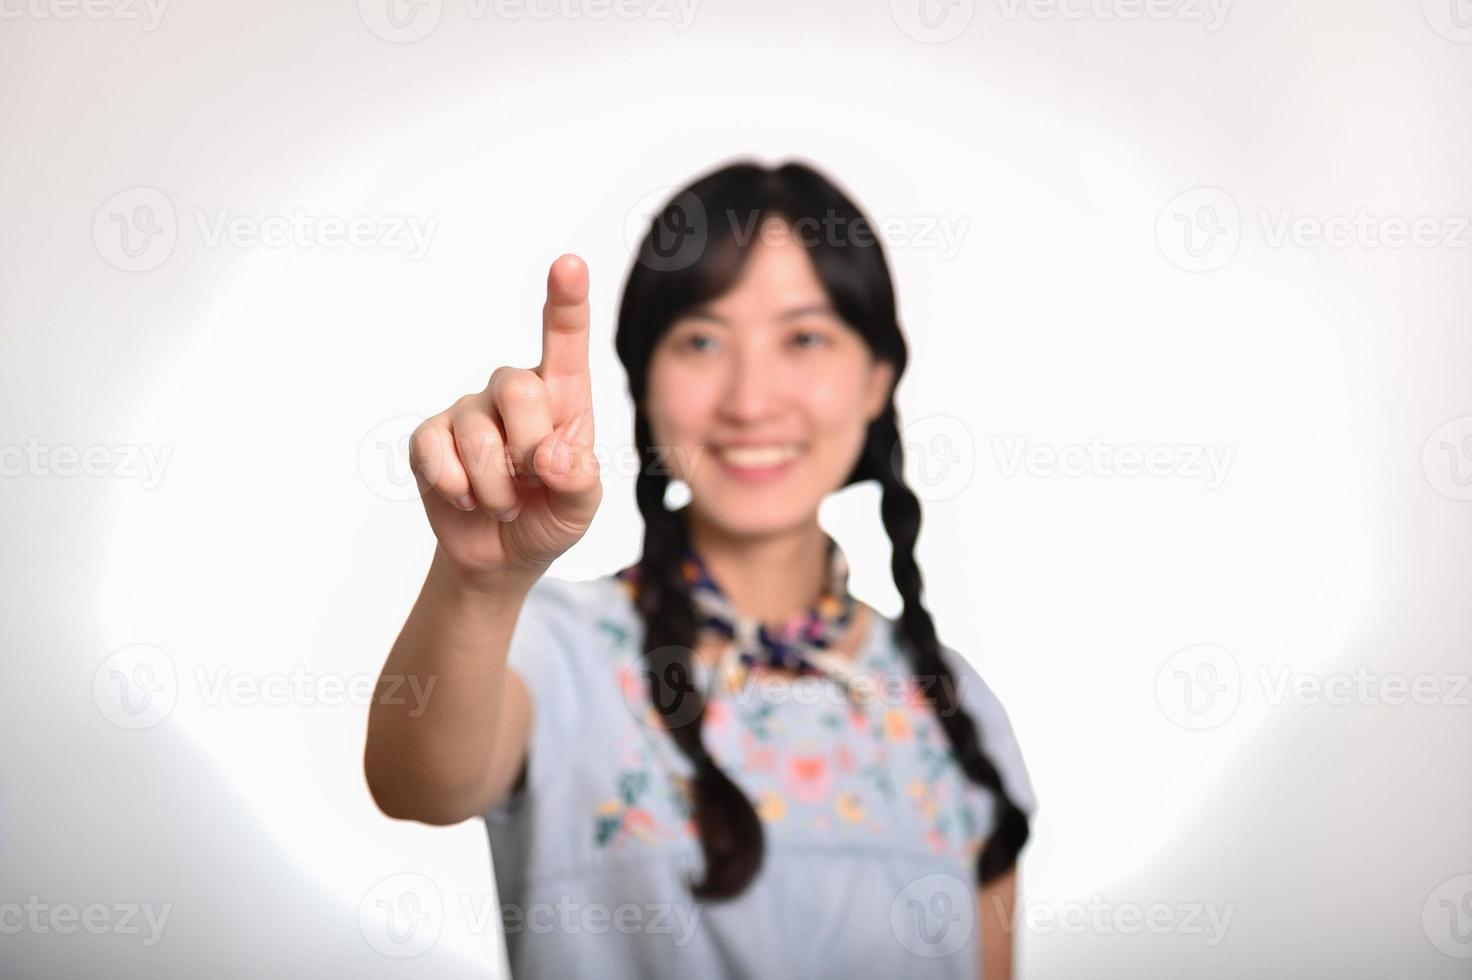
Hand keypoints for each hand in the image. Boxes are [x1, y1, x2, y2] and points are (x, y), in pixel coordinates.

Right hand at [409, 254, 602, 585]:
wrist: (501, 555)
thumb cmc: (550, 516)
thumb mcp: (582, 508)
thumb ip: (581, 481)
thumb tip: (551, 454)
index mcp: (563, 398)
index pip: (565, 341)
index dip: (566, 302)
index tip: (569, 263)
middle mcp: (515, 392)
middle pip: (517, 388)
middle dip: (527, 449)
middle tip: (532, 484)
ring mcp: (468, 411)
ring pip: (476, 434)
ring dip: (494, 487)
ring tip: (505, 502)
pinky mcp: (429, 437)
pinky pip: (435, 454)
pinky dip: (456, 489)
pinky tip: (467, 499)